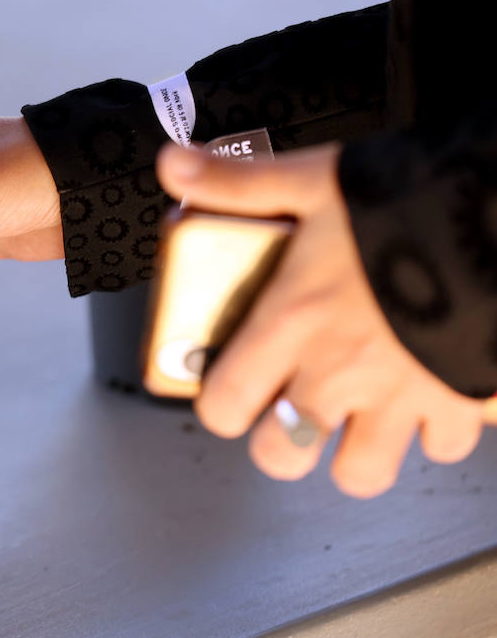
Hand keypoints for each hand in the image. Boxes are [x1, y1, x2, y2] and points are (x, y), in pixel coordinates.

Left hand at [158, 143, 486, 497]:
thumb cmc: (412, 201)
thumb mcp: (313, 180)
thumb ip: (238, 184)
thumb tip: (174, 165)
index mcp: (293, 322)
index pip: (224, 402)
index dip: (220, 404)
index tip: (228, 387)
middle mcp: (341, 371)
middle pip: (283, 455)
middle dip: (280, 441)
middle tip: (289, 408)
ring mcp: (403, 396)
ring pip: (362, 472)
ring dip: (354, 452)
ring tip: (354, 418)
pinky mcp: (462, 403)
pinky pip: (444, 448)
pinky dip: (434, 431)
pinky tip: (426, 394)